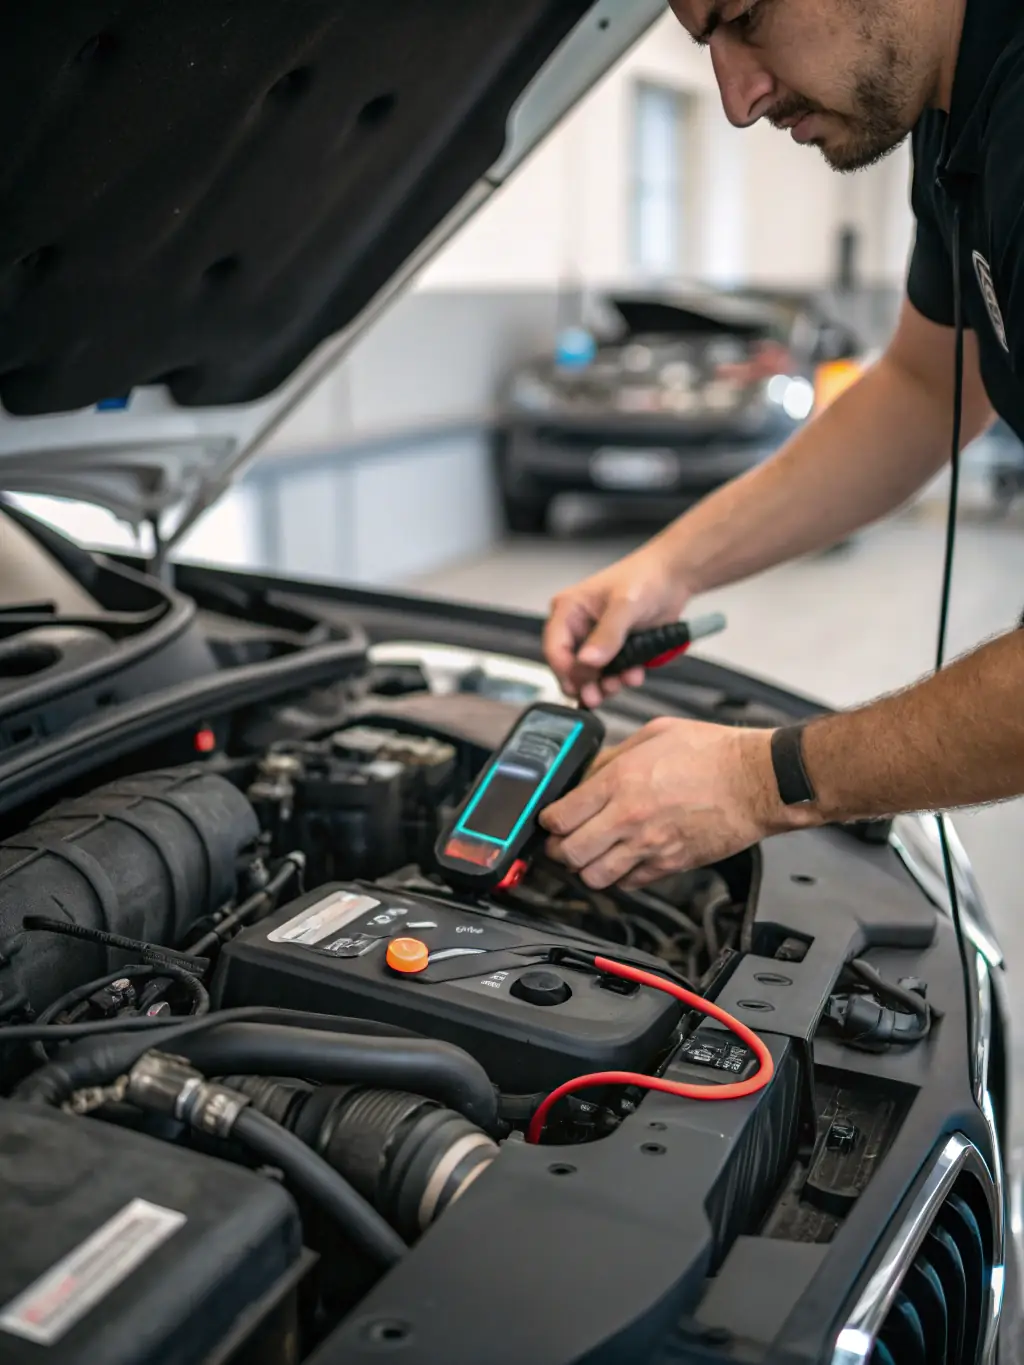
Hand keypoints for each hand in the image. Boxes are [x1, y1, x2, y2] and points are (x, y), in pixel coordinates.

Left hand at [539, 718, 803, 887]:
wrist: (757, 780)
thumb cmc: (713, 753)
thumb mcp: (654, 735)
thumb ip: (615, 757)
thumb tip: (590, 773)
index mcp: (620, 782)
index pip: (560, 816)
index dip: (548, 820)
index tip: (551, 818)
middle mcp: (628, 819)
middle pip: (569, 853)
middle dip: (559, 849)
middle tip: (563, 840)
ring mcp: (649, 846)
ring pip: (593, 877)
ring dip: (585, 868)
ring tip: (590, 854)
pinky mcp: (670, 865)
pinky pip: (629, 884)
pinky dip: (619, 877)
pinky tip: (622, 860)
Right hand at [543, 545, 691, 707]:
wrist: (674, 577)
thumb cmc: (647, 578)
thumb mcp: (626, 604)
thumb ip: (607, 634)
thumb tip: (587, 661)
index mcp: (568, 609)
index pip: (555, 648)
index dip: (566, 671)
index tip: (583, 684)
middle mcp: (576, 626)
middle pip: (569, 666)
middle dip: (585, 683)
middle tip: (598, 695)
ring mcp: (595, 640)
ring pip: (589, 674)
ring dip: (605, 684)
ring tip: (622, 682)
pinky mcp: (613, 650)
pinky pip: (610, 673)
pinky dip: (621, 678)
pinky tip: (634, 674)